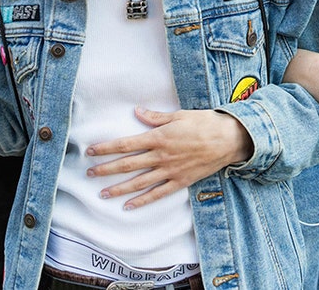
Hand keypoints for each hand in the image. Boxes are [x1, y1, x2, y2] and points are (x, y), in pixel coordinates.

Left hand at [85, 107, 252, 209]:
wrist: (229, 140)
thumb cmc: (203, 124)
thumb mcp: (177, 115)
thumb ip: (154, 117)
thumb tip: (136, 111)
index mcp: (157, 138)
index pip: (125, 144)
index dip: (106, 148)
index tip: (90, 151)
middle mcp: (160, 156)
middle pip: (127, 165)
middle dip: (106, 169)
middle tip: (89, 174)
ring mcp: (170, 171)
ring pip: (139, 182)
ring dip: (119, 188)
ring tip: (102, 193)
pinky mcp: (180, 181)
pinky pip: (158, 194)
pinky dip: (142, 201)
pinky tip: (128, 206)